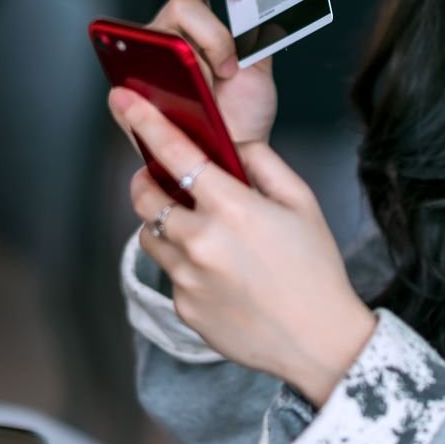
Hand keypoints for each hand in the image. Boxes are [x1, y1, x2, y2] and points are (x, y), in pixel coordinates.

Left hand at [109, 85, 375, 404]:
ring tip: (201, 233)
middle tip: (163, 180)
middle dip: (147, 181)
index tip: (124, 102)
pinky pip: (170, 274)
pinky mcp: (184, 308)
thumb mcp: (302, 202)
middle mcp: (201, 242)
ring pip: (151, 236)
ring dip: (165, 225)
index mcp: (232, 208)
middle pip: (144, 197)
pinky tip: (221, 275)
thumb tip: (232, 144)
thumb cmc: (316, 269)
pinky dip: (185, 266)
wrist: (320, 342)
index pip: (174, 153)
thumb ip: (263, 163)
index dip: (145, 122)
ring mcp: (188, 278)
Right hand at [148, 0, 277, 147]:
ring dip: (197, 64)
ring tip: (213, 88)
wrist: (233, 149)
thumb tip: (264, 6)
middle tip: (231, 60)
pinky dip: (167, 89)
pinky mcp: (129, 90)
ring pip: (165, 36)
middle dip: (214, 33)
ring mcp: (146, 58)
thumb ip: (258, 32)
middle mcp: (169, 31)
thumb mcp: (259, 64)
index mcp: (197, 20)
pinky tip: (187, 101)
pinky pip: (135, 77)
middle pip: (180, 2)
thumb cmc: (242, 110)